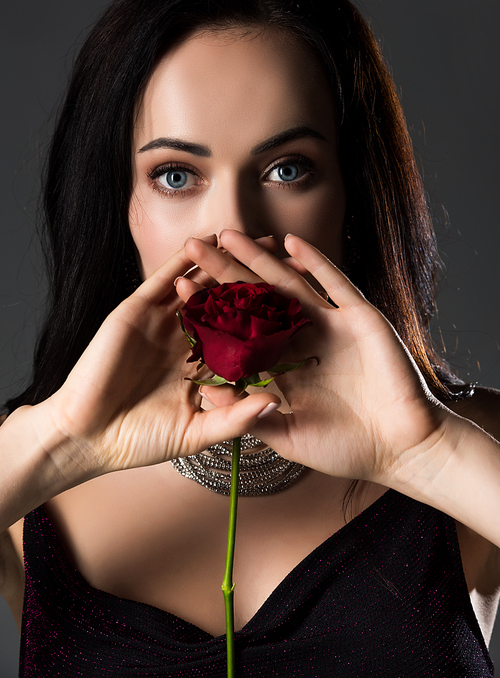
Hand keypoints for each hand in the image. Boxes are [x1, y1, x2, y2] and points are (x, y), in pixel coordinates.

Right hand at [39, 235, 279, 475]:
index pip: (247, 337)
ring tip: (257, 240)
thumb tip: (275, 402)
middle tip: (291, 261)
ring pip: (201, 285)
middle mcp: (189, 338)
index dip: (275, 322)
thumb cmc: (141, 440)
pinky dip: (185, 260)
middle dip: (259, 283)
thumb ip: (236, 418)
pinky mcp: (137, 310)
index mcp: (207, 365)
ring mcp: (164, 321)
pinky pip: (165, 279)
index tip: (307, 307)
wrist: (88, 436)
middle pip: (230, 304)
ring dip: (227, 262)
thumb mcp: (197, 433)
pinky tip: (208, 240)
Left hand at [177, 230, 448, 486]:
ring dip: (260, 259)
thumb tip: (203, 392)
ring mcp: (331, 325)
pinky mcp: (360, 318)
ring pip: (289, 284)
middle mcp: (302, 339)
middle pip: (256, 299)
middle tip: (194, 245)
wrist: (401, 449)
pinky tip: (289, 243)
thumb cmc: (345, 449)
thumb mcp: (286, 435)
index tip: (179, 288)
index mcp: (281, 364)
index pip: (238, 330)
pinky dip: (315, 263)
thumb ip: (247, 414)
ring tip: (230, 234)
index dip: (209, 309)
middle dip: (225, 272)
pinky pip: (336, 284)